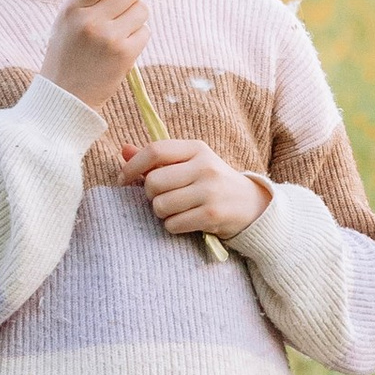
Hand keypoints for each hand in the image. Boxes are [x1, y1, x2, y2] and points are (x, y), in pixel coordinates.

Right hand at [41, 0, 147, 108]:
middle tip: (119, 11)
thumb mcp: (65, 21)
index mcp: (72, 9)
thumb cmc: (66, 55)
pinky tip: (122, 47)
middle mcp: (90, 21)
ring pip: (142, 9)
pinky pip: (145, 32)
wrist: (66, 97)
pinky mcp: (125, 55)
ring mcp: (110, 38)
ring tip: (119, 31)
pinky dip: (138, 37)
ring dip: (135, 18)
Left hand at [120, 136, 269, 239]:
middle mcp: (204, 166)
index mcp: (197, 149)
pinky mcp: (212, 215)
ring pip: (160, 205)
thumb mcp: (189, 164)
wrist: (250, 204)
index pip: (155, 150)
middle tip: (161, 198)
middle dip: (150, 194)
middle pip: (153, 182)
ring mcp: (210, 191)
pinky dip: (173, 226)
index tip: (123, 180)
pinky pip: (173, 224)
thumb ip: (157, 158)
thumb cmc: (211, 182)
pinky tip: (185, 220)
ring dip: (161, 212)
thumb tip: (124, 151)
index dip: (133, 166)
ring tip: (176, 210)